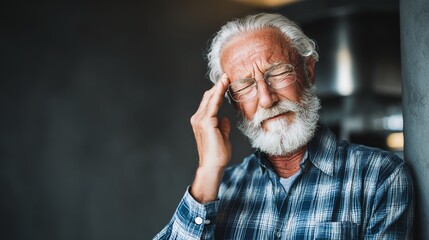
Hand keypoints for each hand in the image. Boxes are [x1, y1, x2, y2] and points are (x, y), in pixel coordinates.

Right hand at [189, 74, 230, 202]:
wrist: (213, 165)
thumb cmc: (217, 155)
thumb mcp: (222, 137)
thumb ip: (222, 127)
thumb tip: (225, 120)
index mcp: (201, 122)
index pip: (210, 103)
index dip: (217, 92)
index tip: (225, 82)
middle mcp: (198, 118)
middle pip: (208, 98)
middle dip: (218, 86)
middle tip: (227, 75)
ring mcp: (200, 120)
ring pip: (210, 98)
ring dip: (218, 87)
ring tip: (226, 76)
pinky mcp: (206, 122)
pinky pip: (213, 104)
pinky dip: (218, 94)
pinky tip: (223, 86)